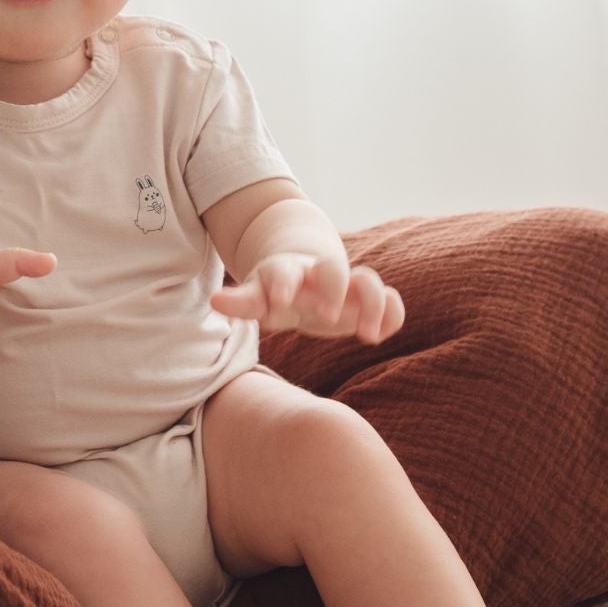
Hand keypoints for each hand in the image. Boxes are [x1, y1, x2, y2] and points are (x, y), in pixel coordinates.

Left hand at [211, 253, 403, 344]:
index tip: (281, 304)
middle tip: (327, 317)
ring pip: (367, 280)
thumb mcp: (259, 298)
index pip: (284, 273)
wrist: (308, 277)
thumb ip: (241, 302)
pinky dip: (392, 313)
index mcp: (288, 273)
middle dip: (332, 290)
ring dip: (371, 304)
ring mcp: (348, 286)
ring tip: (367, 337)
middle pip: (331, 269)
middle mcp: (320, 275)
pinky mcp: (369, 301)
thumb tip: (215, 300)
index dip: (283, 285)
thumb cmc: (278, 293)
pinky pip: (391, 300)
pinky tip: (381, 333)